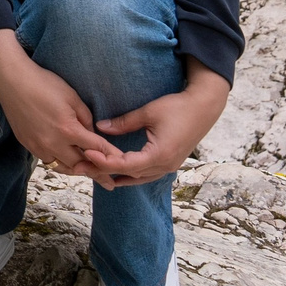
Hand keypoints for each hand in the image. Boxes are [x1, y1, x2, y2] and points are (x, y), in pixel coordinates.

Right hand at [0, 29, 123, 176]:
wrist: (12, 82)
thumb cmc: (45, 84)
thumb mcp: (73, 97)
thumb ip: (86, 118)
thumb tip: (92, 133)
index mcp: (68, 130)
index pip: (96, 149)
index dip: (112, 156)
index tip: (123, 164)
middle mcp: (53, 143)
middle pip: (80, 165)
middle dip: (97, 173)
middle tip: (109, 182)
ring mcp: (39, 146)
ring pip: (63, 167)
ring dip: (77, 170)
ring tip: (89, 174)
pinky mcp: (28, 145)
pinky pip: (48, 160)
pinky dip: (59, 162)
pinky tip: (66, 161)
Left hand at [77, 60, 230, 188]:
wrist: (205, 106)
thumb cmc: (177, 106)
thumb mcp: (148, 112)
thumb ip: (123, 122)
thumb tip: (99, 127)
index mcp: (159, 154)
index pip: (125, 164)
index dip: (104, 161)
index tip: (86, 154)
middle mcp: (164, 165)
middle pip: (129, 174)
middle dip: (104, 170)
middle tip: (80, 167)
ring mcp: (169, 166)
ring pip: (138, 178)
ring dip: (117, 176)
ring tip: (94, 174)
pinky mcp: (170, 162)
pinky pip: (147, 175)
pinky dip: (131, 175)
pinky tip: (118, 175)